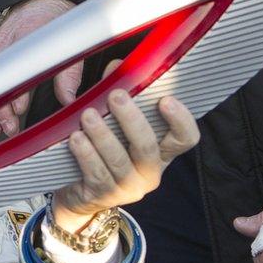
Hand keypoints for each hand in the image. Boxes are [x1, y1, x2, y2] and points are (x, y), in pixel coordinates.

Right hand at [0, 0, 75, 136]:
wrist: (39, 0)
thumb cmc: (54, 20)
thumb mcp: (68, 45)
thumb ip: (69, 74)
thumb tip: (69, 100)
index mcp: (26, 39)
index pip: (15, 70)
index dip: (16, 91)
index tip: (19, 108)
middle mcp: (6, 45)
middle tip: (7, 127)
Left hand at [51, 89, 198, 231]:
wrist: (80, 192)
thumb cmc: (102, 147)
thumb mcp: (114, 120)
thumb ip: (118, 92)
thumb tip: (117, 66)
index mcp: (162, 151)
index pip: (186, 138)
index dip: (181, 120)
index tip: (166, 100)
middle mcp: (150, 171)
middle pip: (147, 146)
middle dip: (131, 119)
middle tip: (115, 95)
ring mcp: (128, 187)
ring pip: (118, 160)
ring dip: (103, 135)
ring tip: (88, 116)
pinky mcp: (103, 196)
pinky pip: (96, 173)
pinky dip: (86, 154)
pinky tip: (76, 138)